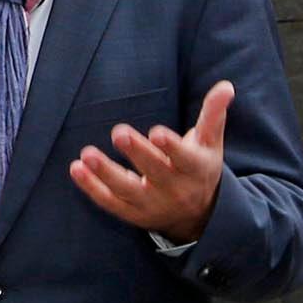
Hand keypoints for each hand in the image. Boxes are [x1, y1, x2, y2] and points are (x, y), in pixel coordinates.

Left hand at [67, 80, 232, 240]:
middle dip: (137, 153)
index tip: (157, 132)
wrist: (198, 216)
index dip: (171, 147)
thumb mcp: (210, 143)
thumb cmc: (200, 168)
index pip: (184, 158)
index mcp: (195, 169)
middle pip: (154, 172)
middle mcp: (174, 190)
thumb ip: (214, 114)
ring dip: (105, 173)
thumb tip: (226, 86)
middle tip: (119, 132)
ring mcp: (151, 204)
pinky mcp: (132, 214)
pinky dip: (92, 188)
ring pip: (127, 190)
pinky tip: (76, 169)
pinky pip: (109, 202)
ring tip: (86, 155)